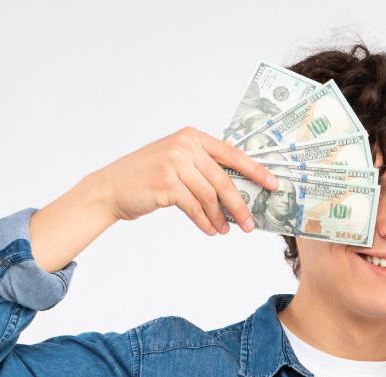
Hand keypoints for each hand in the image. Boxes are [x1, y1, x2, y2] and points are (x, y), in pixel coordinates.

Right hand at [96, 126, 277, 235]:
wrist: (112, 188)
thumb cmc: (148, 179)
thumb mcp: (177, 164)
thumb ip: (204, 170)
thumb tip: (238, 194)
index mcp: (191, 138)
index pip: (231, 154)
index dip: (255, 170)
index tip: (273, 184)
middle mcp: (184, 146)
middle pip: (223, 180)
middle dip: (239, 206)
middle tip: (249, 225)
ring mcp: (174, 163)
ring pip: (210, 196)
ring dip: (220, 218)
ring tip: (223, 230)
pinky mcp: (167, 183)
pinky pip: (196, 208)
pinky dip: (205, 222)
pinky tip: (210, 230)